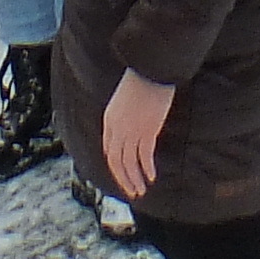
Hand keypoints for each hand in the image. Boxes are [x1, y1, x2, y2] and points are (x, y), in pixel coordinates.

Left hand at [101, 70, 176, 199]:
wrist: (149, 67)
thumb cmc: (141, 78)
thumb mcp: (124, 99)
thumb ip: (124, 115)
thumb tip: (132, 126)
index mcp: (109, 120)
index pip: (108, 150)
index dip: (115, 166)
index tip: (122, 176)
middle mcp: (117, 129)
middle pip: (116, 161)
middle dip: (123, 179)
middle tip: (132, 191)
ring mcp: (131, 131)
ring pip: (129, 163)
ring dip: (134, 179)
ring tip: (141, 190)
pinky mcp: (147, 130)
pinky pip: (144, 156)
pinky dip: (146, 169)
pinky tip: (151, 177)